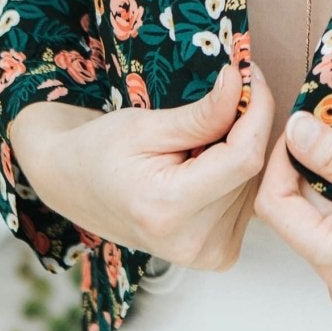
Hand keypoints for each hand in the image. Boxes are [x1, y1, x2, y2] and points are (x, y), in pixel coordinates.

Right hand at [7, 61, 276, 271]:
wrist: (75, 189)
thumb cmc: (100, 152)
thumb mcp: (144, 125)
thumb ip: (200, 114)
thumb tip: (241, 84)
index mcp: (169, 209)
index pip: (243, 157)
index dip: (256, 110)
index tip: (249, 76)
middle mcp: (193, 243)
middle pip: (250, 169)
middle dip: (243, 127)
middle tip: (214, 107)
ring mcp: (208, 254)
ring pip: (253, 182)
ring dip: (237, 151)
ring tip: (195, 146)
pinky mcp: (219, 254)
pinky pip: (247, 199)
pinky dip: (234, 173)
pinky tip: (204, 167)